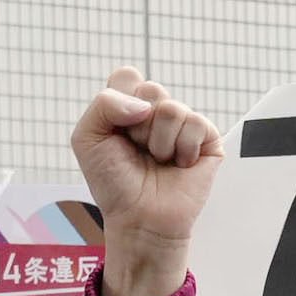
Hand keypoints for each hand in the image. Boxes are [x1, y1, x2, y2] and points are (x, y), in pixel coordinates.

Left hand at [72, 68, 220, 295]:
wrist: (140, 219)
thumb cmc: (114, 183)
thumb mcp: (87, 138)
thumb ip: (104, 104)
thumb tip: (147, 104)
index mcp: (129, 105)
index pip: (127, 75)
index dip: (119, 103)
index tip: (117, 133)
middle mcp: (157, 111)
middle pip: (151, 89)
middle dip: (138, 126)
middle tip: (138, 151)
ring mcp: (183, 124)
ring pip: (173, 108)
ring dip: (159, 142)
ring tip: (158, 161)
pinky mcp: (207, 140)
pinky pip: (196, 123)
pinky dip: (182, 149)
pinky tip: (179, 166)